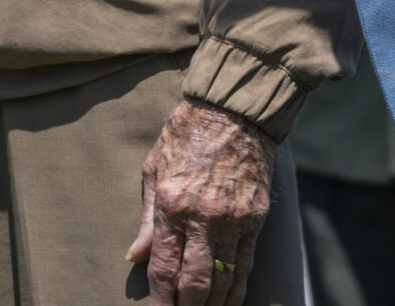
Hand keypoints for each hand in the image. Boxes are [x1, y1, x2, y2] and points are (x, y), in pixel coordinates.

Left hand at [127, 98, 272, 305]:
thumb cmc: (187, 133)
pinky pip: (246, 262)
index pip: (166, 270)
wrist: (235, 107)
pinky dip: (238, 287)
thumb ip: (147, 219)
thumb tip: (136, 258)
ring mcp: (235, 219)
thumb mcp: (154, 169)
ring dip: (214, 305)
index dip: (162, 303)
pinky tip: (231, 301)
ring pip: (225, 279)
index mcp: (173, 205)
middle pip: (197, 283)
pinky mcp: (257, 215)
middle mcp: (205, 217)